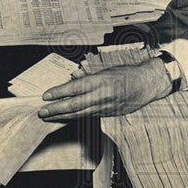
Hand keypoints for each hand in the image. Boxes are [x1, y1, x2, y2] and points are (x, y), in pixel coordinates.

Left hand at [38, 59, 171, 119]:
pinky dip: (75, 117)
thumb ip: (88, 76)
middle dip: (56, 109)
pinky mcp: (108, 113)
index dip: (58, 93)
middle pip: (74, 104)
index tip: (45, 96)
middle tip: (42, 112)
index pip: (74, 88)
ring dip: (63, 116)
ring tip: (49, 117)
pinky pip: (88, 116)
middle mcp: (101, 95)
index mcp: (100, 81)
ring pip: (79, 113)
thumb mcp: (106, 70)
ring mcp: (105, 106)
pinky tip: (65, 117)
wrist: (145, 85)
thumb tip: (72, 78)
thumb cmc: (126, 74)